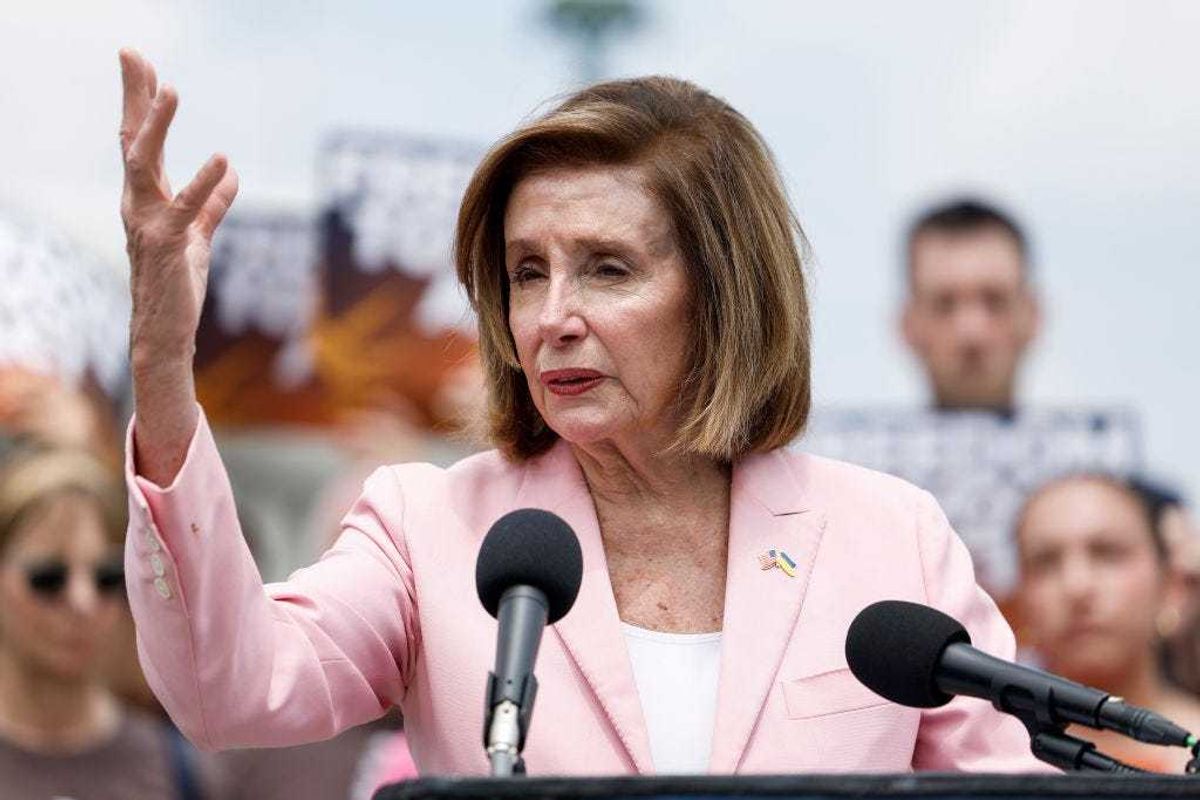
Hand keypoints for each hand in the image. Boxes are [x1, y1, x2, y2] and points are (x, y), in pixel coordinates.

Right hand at [119, 49, 237, 365]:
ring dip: (157, 126)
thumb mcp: (199, 237)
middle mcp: (137, 204)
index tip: (140, 63)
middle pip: (133, 139)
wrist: (166, 331)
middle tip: (132, 54)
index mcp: (145, 198)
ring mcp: (148, 223)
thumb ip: (213, 206)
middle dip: (134, 96)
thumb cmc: (177, 284)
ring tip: (171, 89)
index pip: (139, 141)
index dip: (141, 103)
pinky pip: (186, 209)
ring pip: (145, 164)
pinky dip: (204, 183)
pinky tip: (223, 160)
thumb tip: (232, 177)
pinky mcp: (170, 245)